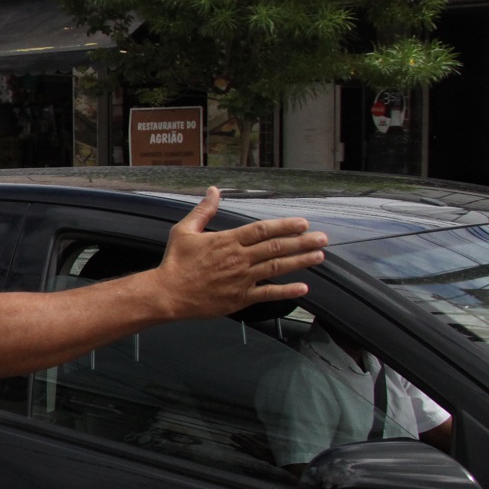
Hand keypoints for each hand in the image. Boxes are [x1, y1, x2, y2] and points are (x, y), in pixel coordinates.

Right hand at [153, 187, 327, 321]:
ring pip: (277, 268)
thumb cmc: (175, 263)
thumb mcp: (184, 231)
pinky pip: (268, 294)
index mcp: (227, 241)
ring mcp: (241, 279)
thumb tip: (214, 191)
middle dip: (302, 241)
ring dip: (300, 261)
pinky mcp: (239, 298)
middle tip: (322, 238)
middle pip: (276, 247)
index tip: (302, 223)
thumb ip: (203, 210)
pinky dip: (287, 291)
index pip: (262, 230)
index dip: (285, 225)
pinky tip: (303, 288)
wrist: (167, 294)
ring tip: (318, 256)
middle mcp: (239, 259)